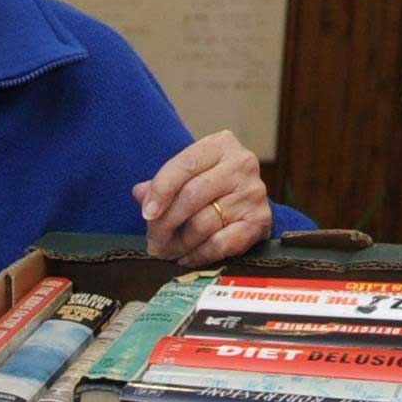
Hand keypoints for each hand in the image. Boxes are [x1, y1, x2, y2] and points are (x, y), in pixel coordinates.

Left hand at [133, 129, 271, 267]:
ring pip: (204, 223)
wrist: (243, 197)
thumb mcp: (185, 174)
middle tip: (152, 242)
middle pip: (192, 196)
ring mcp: (255, 192)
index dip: (161, 192)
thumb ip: (161, 184)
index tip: (146, 214)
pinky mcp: (262, 220)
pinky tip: (187, 257)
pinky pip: (222, 243)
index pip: (183, 166)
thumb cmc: (208, 182)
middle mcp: (242, 164)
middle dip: (165, 224)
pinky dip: (200, 254)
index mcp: (220, 145)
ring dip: (179, 243)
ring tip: (165, 251)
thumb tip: (140, 194)